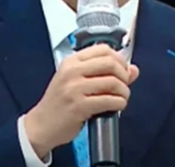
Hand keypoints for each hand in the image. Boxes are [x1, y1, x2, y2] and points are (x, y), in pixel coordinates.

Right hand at [24, 44, 139, 158]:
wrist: (41, 125)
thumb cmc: (59, 103)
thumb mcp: (77, 82)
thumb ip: (104, 73)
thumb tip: (133, 69)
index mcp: (71, 62)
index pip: (103, 49)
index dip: (119, 58)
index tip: (123, 69)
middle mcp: (72, 72)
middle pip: (110, 63)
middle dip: (124, 74)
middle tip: (124, 84)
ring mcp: (74, 88)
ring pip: (112, 82)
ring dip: (124, 91)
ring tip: (122, 97)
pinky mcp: (79, 106)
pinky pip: (109, 100)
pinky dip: (119, 103)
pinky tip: (118, 106)